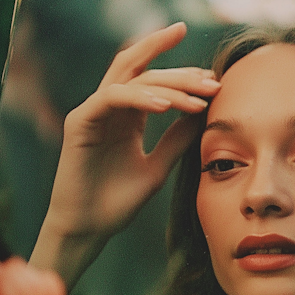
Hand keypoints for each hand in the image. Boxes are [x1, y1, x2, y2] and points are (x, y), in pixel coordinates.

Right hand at [30, 22, 219, 287]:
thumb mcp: (159, 166)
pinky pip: (111, 98)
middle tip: (211, 78)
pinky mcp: (79, 122)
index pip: (151, 75)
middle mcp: (109, 107)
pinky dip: (139, 98)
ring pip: (131, 79)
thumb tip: (204, 112)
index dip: (181, 70)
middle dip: (177, 65)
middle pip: (139, 65)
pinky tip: (165, 107)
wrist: (89, 229)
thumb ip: (177, 139)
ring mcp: (93, 112)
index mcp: (127, 114)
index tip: (215, 79)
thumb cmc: (118, 201)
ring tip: (198, 99)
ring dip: (168, 85)